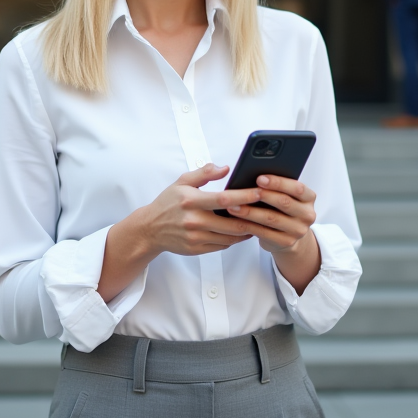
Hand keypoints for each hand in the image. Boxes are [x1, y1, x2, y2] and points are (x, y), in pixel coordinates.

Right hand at [98, 164, 259, 301]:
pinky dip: (234, 239)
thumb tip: (225, 168)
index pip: (224, 199)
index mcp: (191, 201)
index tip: (260, 192)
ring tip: (258, 222)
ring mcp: (195, 237)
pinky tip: (241, 232)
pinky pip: (222, 246)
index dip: (245, 197)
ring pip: (230, 237)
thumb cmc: (168, 203)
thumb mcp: (181, 182)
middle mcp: (193, 220)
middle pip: (232, 223)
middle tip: (267, 212)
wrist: (150, 229)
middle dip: (253, 218)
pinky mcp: (196, 249)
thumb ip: (204, 173)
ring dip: (246, 231)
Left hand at [225, 175, 316, 253]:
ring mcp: (298, 230)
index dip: (278, 183)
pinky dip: (249, 225)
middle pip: (284, 202)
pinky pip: (264, 233)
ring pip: (271, 219)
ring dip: (250, 212)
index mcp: (309, 197)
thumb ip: (277, 187)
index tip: (259, 178)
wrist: (288, 235)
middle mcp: (307, 214)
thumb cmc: (282, 209)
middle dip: (262, 195)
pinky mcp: (286, 242)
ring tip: (233, 206)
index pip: (297, 188)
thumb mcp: (286, 195)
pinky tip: (237, 221)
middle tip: (242, 192)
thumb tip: (253, 176)